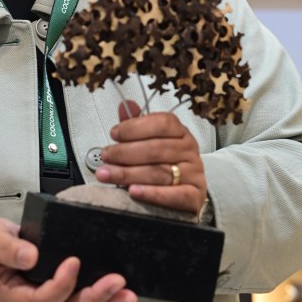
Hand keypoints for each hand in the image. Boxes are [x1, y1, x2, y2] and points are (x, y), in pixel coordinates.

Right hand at [0, 216, 136, 301]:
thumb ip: (7, 249)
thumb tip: (30, 256)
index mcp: (14, 296)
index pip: (41, 299)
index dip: (60, 284)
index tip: (73, 262)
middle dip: (94, 298)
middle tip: (115, 283)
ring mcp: (48, 300)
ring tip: (126, 293)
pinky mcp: (60, 291)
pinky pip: (82, 298)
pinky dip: (104, 297)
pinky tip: (121, 292)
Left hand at [96, 101, 206, 215]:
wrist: (184, 193)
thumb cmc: (164, 164)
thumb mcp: (150, 142)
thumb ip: (137, 126)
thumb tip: (125, 105)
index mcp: (181, 133)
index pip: (162, 123)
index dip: (136, 127)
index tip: (114, 134)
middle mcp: (189, 151)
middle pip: (157, 149)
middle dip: (125, 152)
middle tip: (106, 156)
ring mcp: (194, 174)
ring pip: (159, 172)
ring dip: (129, 173)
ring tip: (107, 174)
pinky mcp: (195, 196)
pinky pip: (174, 195)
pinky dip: (152, 194)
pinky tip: (133, 191)